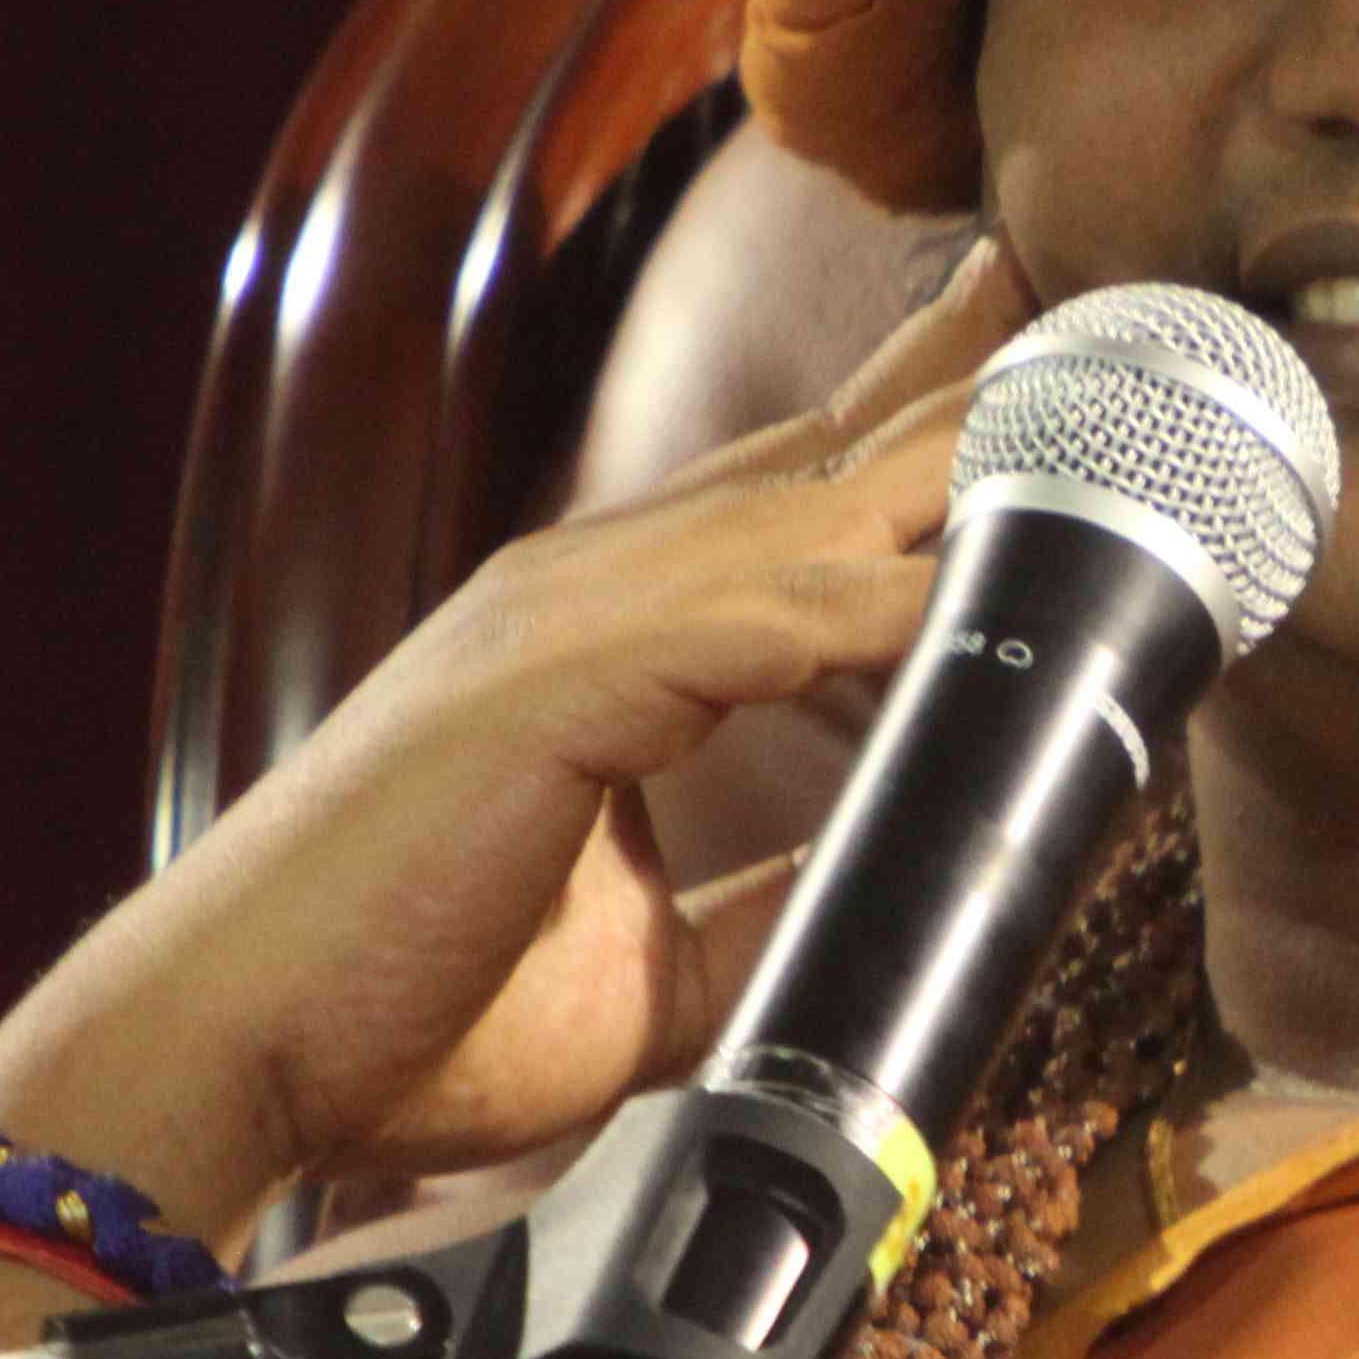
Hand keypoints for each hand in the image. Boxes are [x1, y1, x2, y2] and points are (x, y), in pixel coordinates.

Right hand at [9, 233, 1040, 1216]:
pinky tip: (973, 595)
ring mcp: (565, 622)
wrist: (232, 1054)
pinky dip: (871, 606)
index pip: (803, 495)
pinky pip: (752, 623)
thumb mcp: (655, 969)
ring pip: (812, 508)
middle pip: (829, 451)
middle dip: (977, 380)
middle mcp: (592, 588)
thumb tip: (899, 894)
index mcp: (609, 631)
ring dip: (964, 466)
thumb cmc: (412, 1011)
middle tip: (1126, 305)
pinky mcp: (547, 688)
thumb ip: (774, 907)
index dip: (936, 434)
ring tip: (1107, 416)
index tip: (1068, 388)